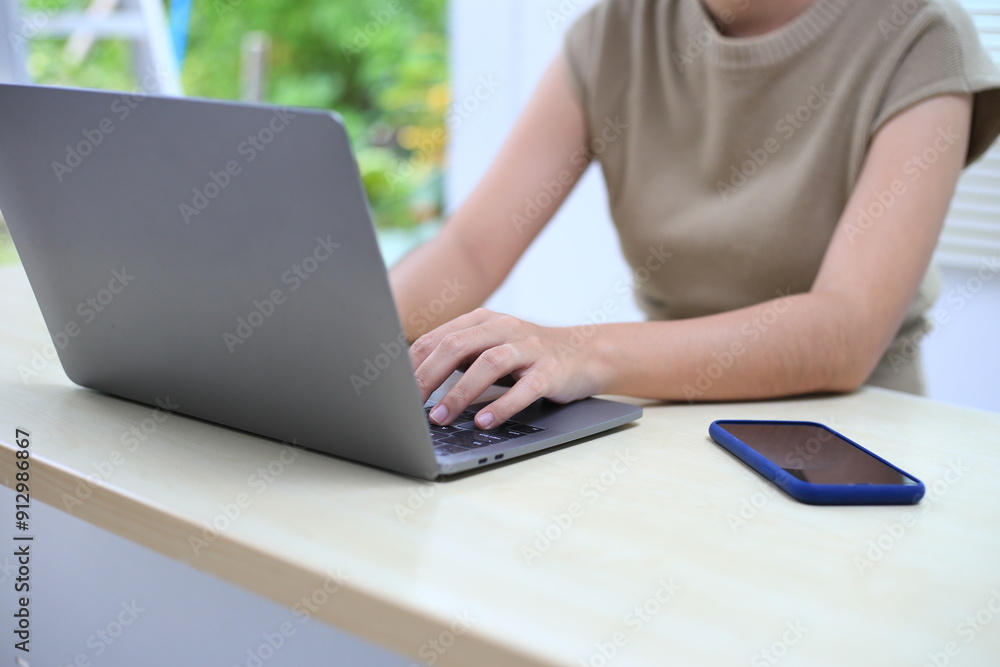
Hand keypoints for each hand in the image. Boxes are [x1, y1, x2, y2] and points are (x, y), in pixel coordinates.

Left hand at [410, 308, 604, 428]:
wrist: (586, 352)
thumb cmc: (529, 354)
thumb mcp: (491, 346)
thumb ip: (460, 356)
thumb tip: (414, 381)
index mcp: (483, 320)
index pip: (438, 338)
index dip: (413, 363)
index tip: (393, 389)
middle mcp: (504, 328)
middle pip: (458, 346)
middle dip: (428, 376)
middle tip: (408, 404)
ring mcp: (529, 348)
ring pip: (488, 364)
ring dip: (460, 392)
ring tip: (440, 417)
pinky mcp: (551, 371)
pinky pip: (524, 388)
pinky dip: (502, 405)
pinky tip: (483, 422)